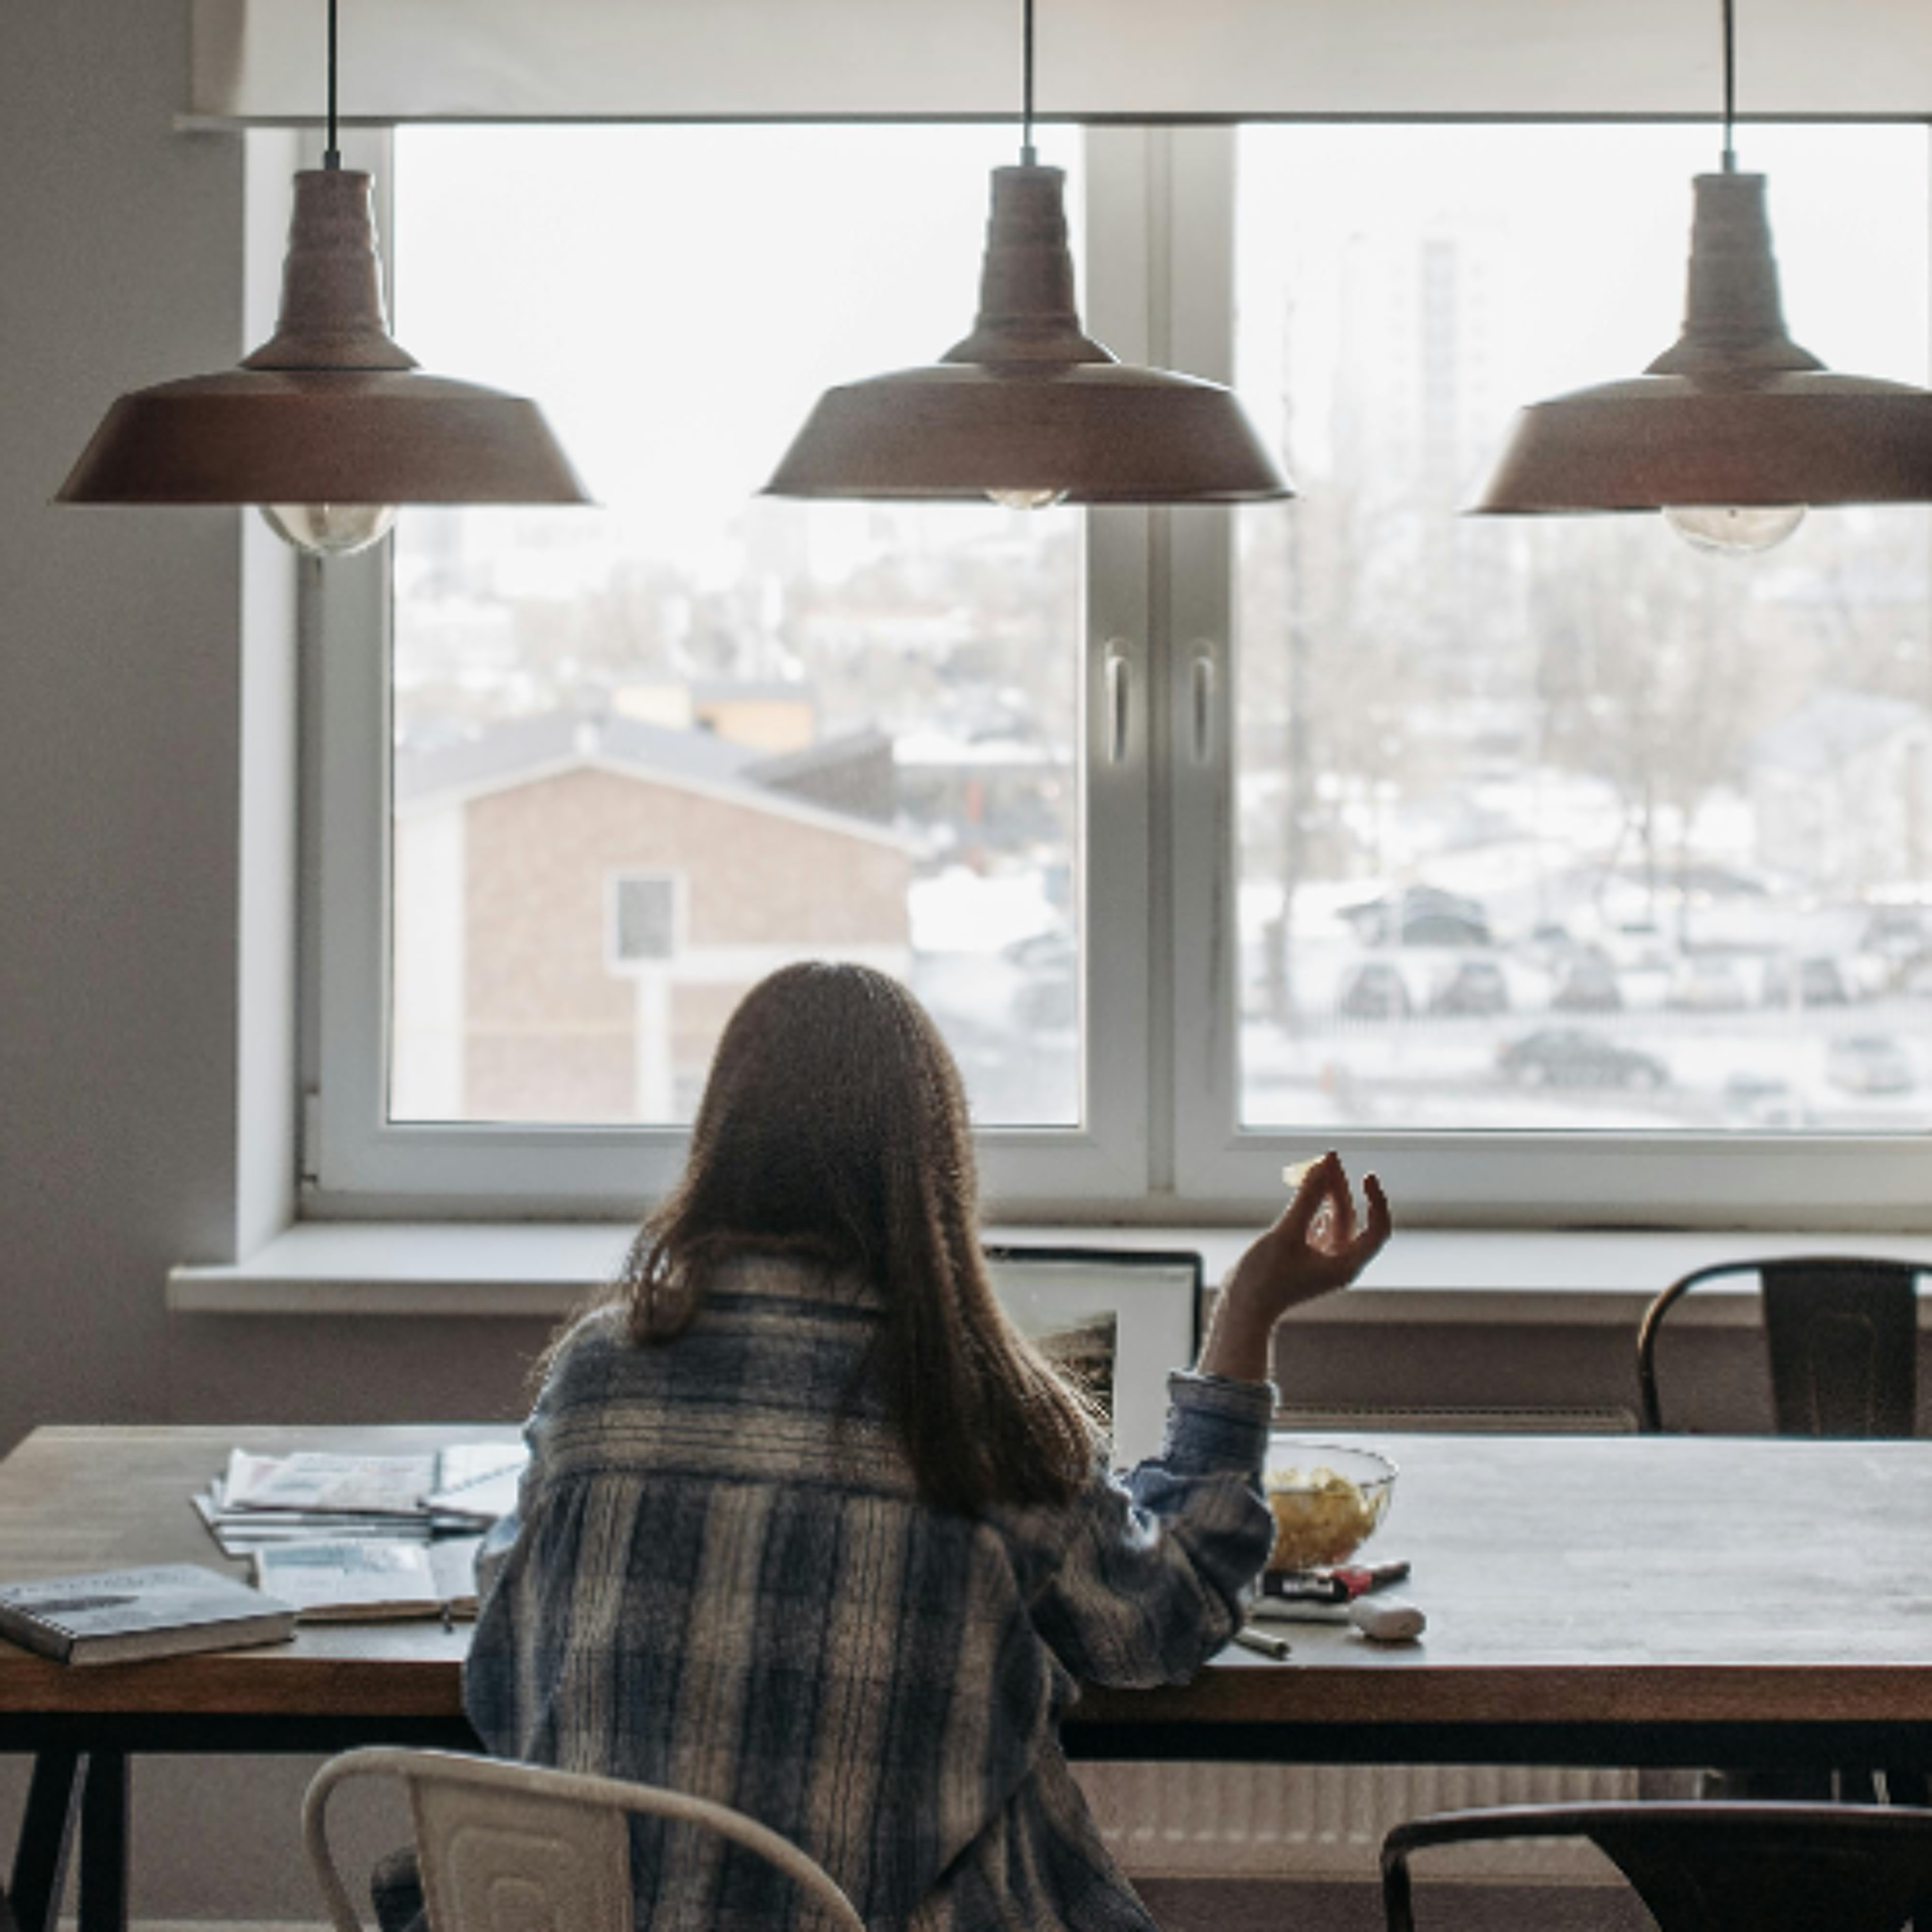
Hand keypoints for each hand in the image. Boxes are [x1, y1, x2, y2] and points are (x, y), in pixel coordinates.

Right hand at [1196, 1153, 1391, 1381]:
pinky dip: (1315, 1208)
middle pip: (1349, 1218)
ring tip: (1318, 1166)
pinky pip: (1318, 1227)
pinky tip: (1311, 1193)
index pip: (1377, 1229)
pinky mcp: (1305, 1259)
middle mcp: (1339, 1264)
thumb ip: (1307, 1199)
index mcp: (1346, 1265)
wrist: (1242, 1309)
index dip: (1376, 1200)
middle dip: (1340, 1187)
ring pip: (1333, 1221)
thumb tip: (1323, 1166)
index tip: (1366, 1176)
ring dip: (1326, 1194)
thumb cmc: (1265, 1279)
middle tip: (1329, 1157)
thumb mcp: (1287, 1233)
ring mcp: (1322, 1262)